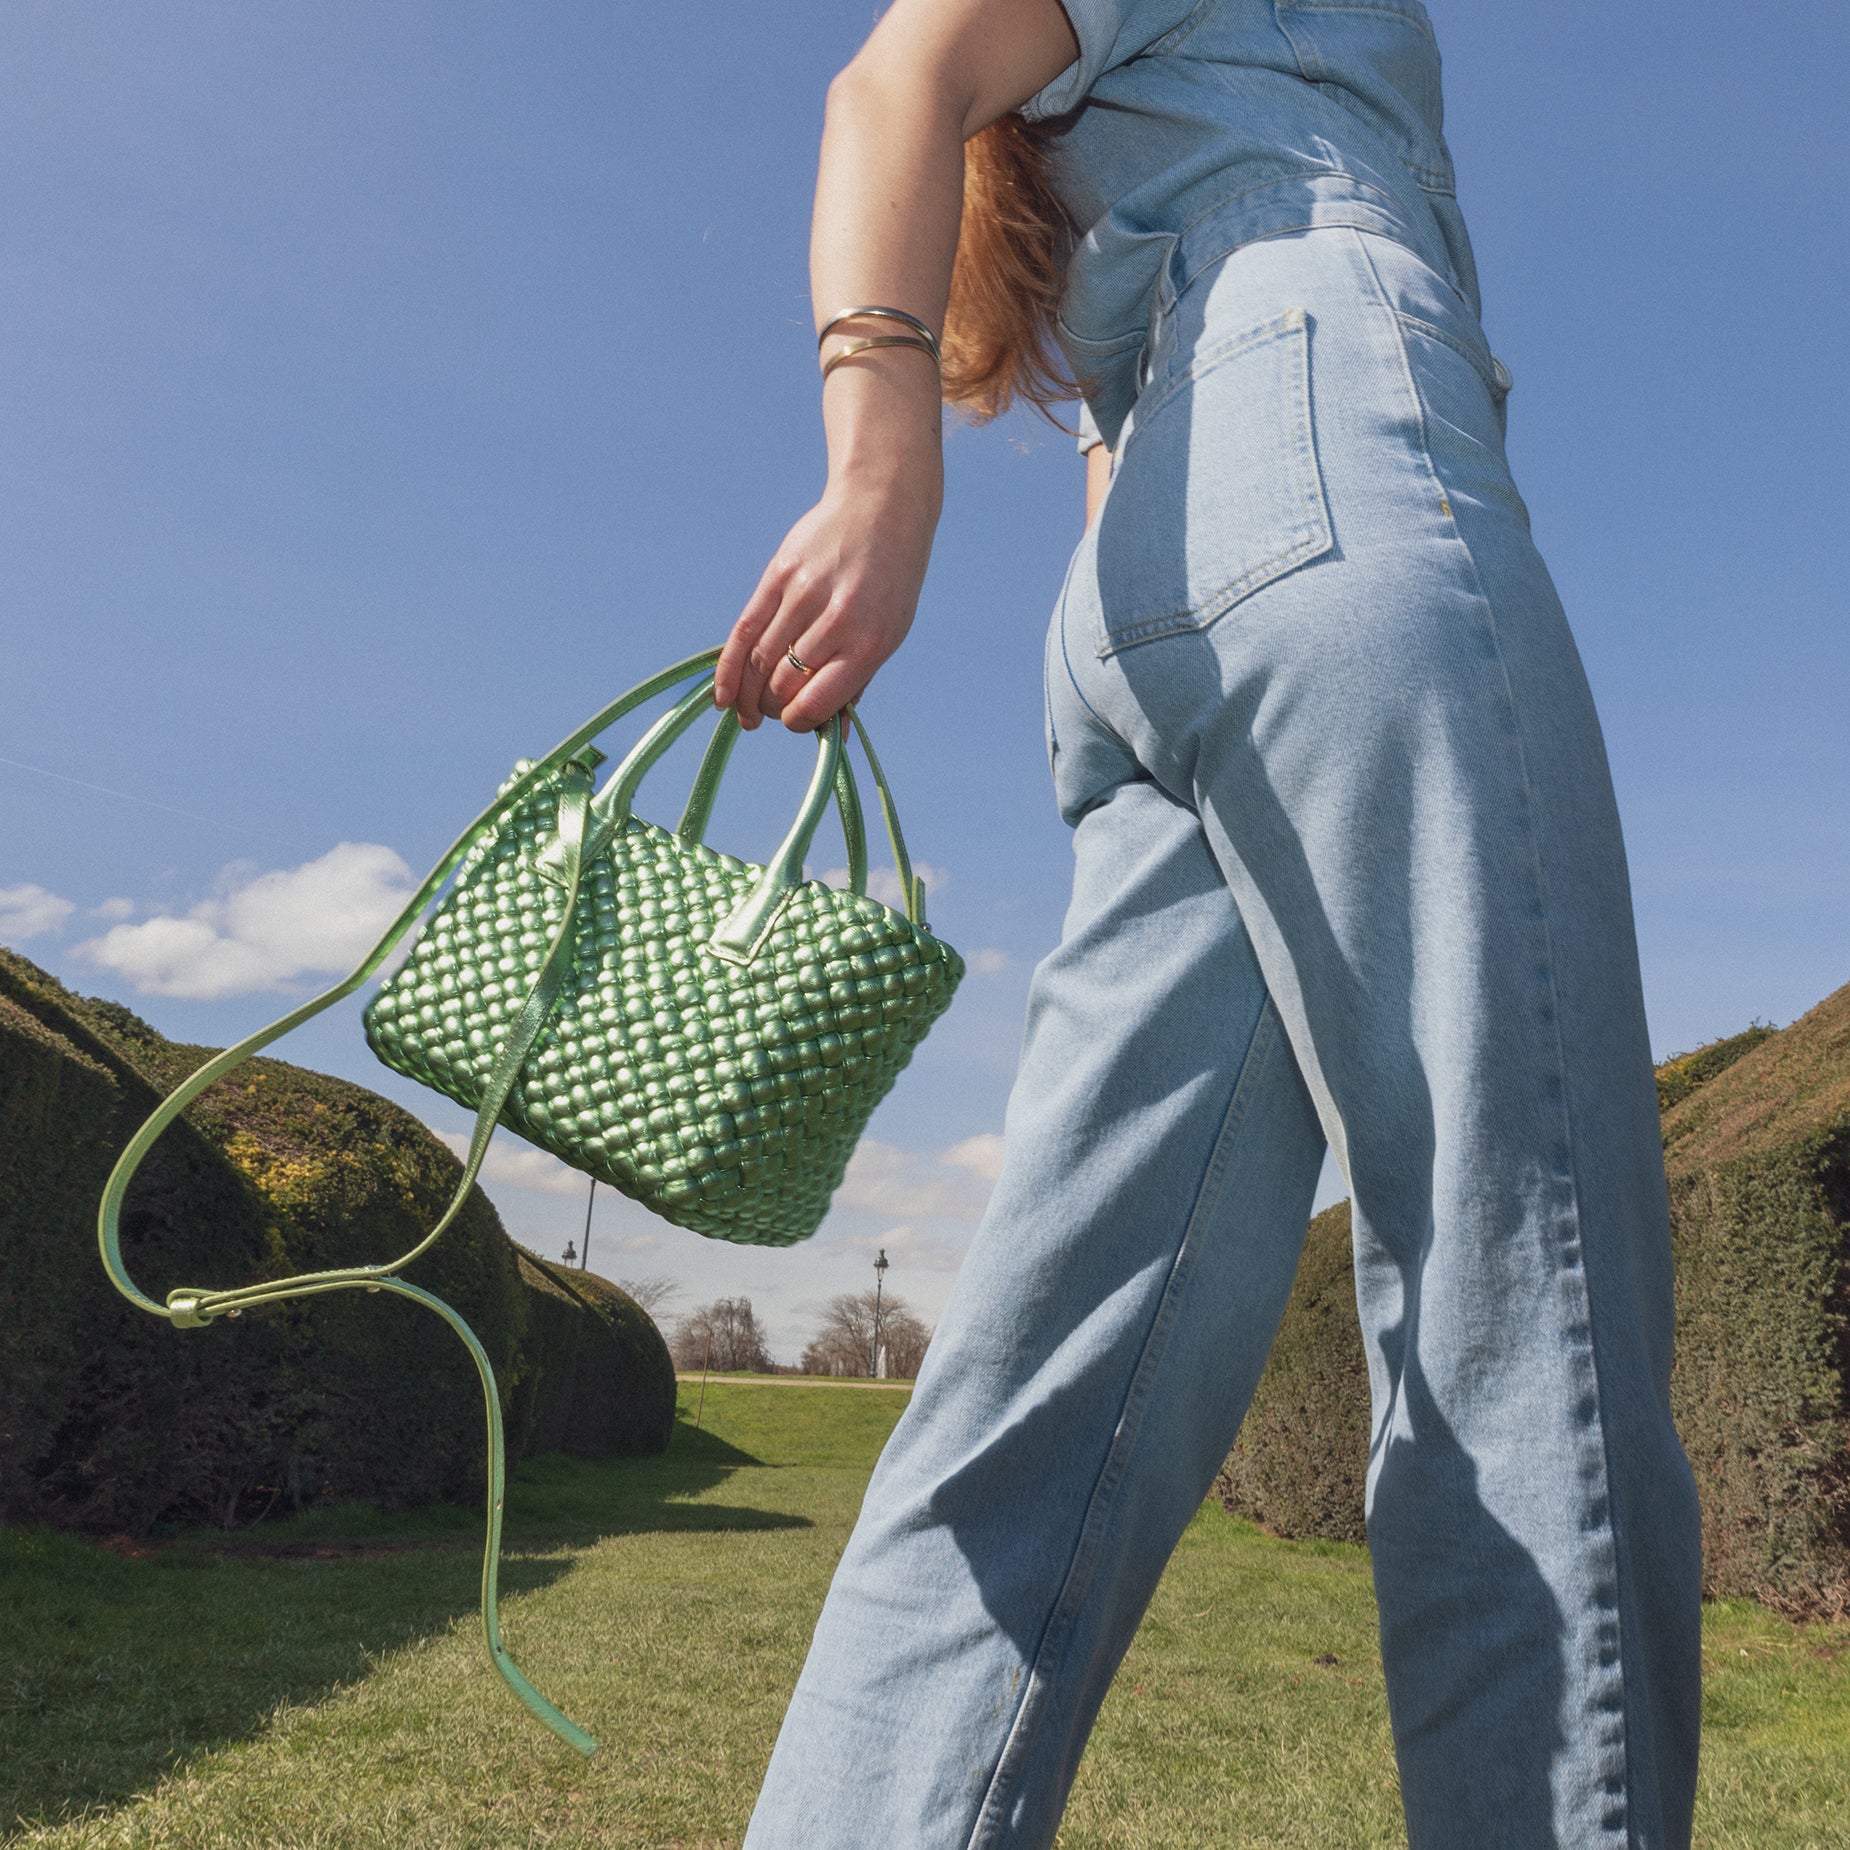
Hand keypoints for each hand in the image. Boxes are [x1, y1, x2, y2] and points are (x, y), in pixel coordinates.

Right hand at [716, 443, 941, 731]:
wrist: (882, 509)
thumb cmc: (888, 585)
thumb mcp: (889, 634)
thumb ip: (856, 682)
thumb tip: (834, 735)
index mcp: (870, 643)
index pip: (816, 700)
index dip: (797, 721)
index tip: (793, 722)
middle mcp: (837, 620)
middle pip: (782, 683)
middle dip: (772, 708)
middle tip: (769, 713)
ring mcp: (804, 595)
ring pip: (758, 661)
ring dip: (747, 695)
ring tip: (747, 710)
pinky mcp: (778, 575)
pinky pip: (743, 631)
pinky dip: (729, 669)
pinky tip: (723, 695)